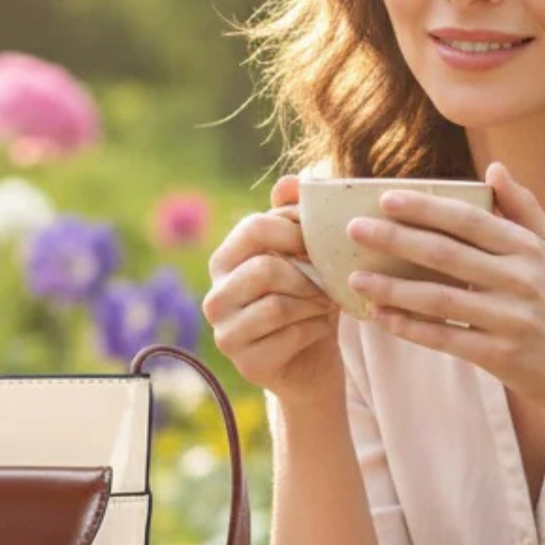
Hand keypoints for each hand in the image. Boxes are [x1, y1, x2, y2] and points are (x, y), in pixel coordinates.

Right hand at [202, 174, 342, 406]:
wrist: (311, 362)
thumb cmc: (307, 300)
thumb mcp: (303, 256)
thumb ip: (295, 217)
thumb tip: (291, 181)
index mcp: (223, 261)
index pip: (253, 228)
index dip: (295, 230)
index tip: (321, 241)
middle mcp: (215, 297)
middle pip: (264, 268)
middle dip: (307, 274)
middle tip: (329, 280)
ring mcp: (226, 332)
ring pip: (278, 304)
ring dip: (315, 303)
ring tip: (327, 303)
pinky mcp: (246, 363)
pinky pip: (289, 335)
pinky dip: (316, 329)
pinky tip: (321, 329)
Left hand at [347, 162, 544, 417]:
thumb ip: (524, 208)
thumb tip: (494, 168)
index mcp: (529, 249)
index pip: (469, 220)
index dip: (426, 209)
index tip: (385, 199)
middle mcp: (521, 281)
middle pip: (446, 255)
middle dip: (396, 240)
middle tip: (354, 230)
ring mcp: (510, 319)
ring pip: (439, 299)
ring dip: (392, 289)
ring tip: (355, 278)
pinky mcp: (500, 355)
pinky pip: (445, 338)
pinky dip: (409, 328)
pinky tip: (379, 317)